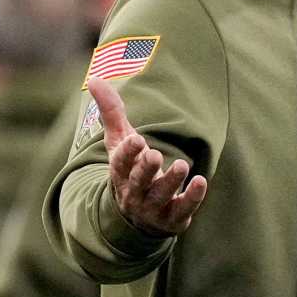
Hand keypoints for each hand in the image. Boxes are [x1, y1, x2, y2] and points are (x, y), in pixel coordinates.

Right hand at [86, 76, 206, 235]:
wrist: (137, 218)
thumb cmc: (130, 170)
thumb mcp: (120, 141)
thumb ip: (111, 111)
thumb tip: (95, 77)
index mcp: (121, 173)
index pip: (120, 164)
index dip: (127, 153)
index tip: (136, 139)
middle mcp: (133, 192)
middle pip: (137, 182)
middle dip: (145, 169)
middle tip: (154, 155)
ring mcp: (153, 207)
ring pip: (159, 197)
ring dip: (170, 182)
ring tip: (181, 165)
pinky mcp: (173, 218)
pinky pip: (182, 210)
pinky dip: (192, 198)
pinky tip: (201, 181)